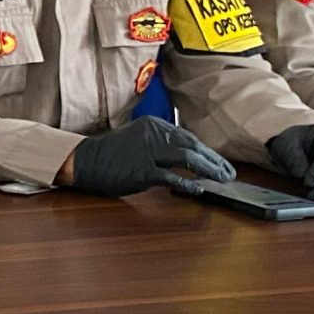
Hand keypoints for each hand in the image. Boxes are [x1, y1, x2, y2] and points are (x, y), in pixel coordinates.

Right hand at [67, 118, 233, 198]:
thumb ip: (160, 145)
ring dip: (208, 170)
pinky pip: (171, 177)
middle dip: (214, 161)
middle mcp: (152, 134)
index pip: (188, 137)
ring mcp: (147, 151)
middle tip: (228, 173)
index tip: (221, 163)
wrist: (85, 161)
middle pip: (192, 146)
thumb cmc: (111, 154)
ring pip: (186, 158)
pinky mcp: (142, 170)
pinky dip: (188, 183)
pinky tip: (198, 189)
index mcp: (153, 124)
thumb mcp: (137, 139)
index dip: (208, 152)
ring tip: (221, 180)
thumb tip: (187, 158)